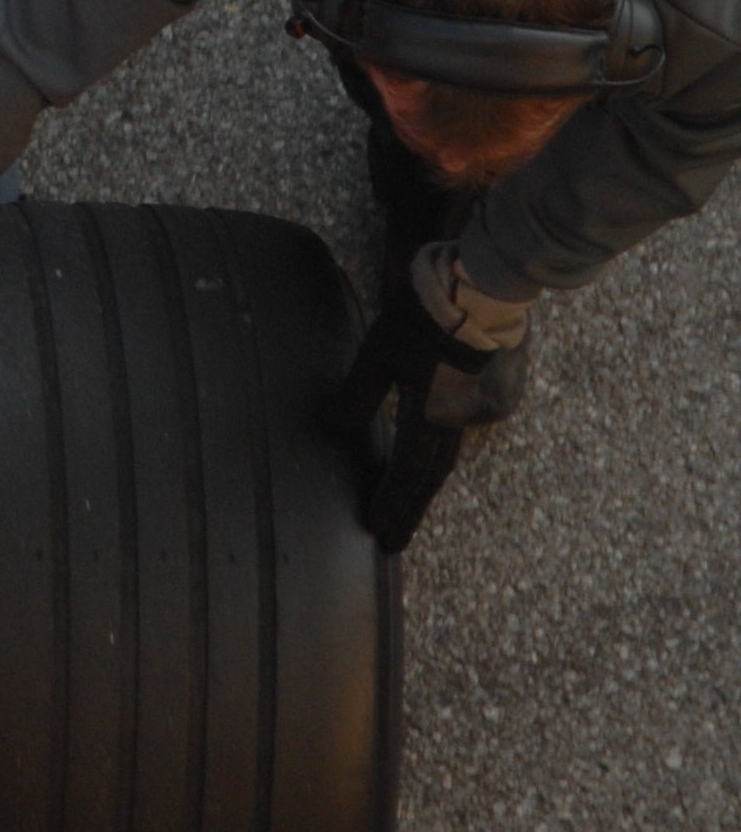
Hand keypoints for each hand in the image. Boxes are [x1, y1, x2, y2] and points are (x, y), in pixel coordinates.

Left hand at [330, 250, 528, 555]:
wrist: (478, 290)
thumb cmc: (422, 320)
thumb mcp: (378, 354)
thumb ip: (357, 396)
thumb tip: (332, 429)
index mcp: (431, 414)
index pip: (407, 473)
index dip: (392, 503)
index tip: (377, 531)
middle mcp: (461, 422)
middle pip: (432, 477)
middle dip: (410, 510)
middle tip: (394, 540)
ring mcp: (484, 411)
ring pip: (450, 457)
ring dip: (427, 484)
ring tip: (408, 509)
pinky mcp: (500, 396)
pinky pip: (468, 432)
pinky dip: (446, 451)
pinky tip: (435, 457)